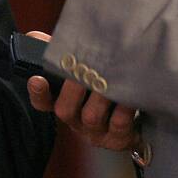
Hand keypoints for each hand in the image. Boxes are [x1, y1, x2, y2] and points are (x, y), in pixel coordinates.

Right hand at [23, 31, 140, 153]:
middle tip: (85, 71)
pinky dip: (123, 109)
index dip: (38, 92)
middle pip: (64, 110)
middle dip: (73, 89)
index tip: (37, 79)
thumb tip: (36, 37)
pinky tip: (130, 96)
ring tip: (113, 80)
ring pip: (91, 117)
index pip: (42, 102)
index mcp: (64, 103)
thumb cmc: (108, 85)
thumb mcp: (85, 68)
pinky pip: (118, 125)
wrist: (142, 115)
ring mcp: (97, 132)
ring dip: (101, 97)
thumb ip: (63, 52)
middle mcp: (77, 120)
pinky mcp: (118, 139)